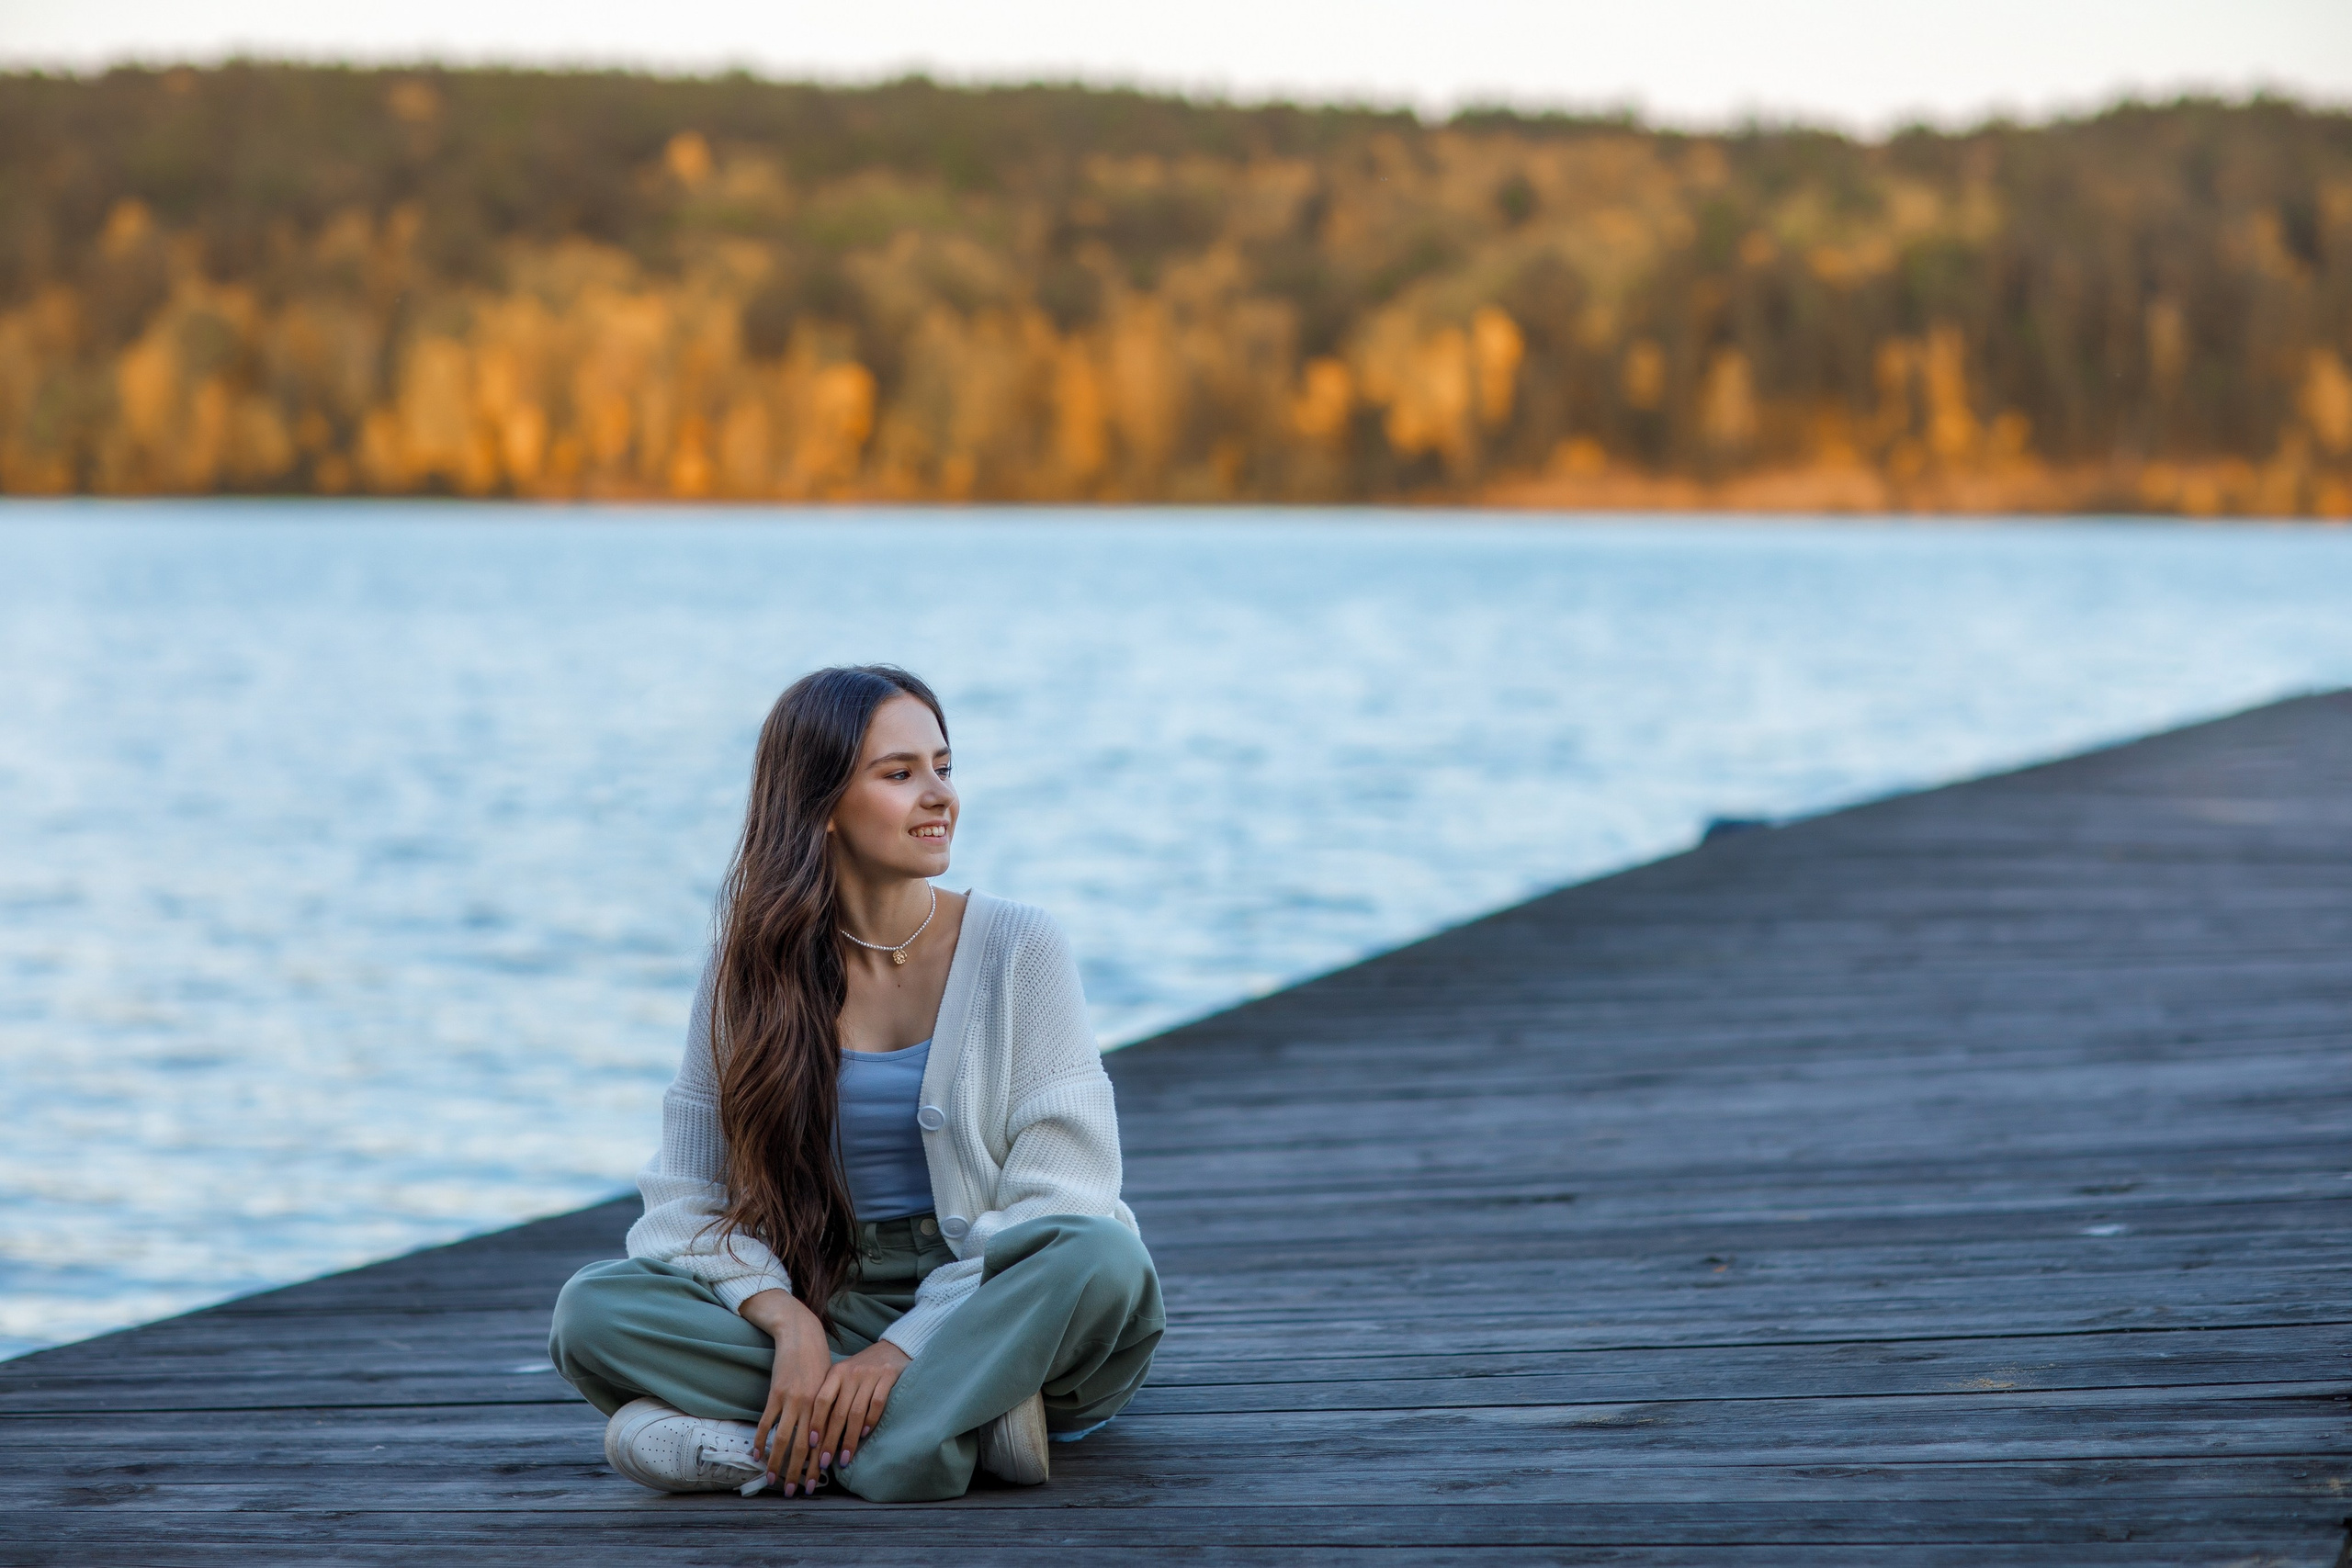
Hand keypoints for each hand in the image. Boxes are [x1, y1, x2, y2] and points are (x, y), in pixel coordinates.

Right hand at [737, 1288, 830, 1493]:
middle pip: (804, 1446)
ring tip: (772, 1480)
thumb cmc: (819, 1361)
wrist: (801, 1335)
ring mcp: (791, 1400)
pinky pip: (766, 1422)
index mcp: (826, 1405)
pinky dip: (761, 1440)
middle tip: (795, 1492)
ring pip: (783, 1439)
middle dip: (799, 1472)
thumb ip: (827, 1410)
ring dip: (776, 1463)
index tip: (815, 1483)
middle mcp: (810, 1406)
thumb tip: (824, 1436)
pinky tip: (757, 1454)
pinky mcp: (775, 1394)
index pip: (822, 1442)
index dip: (818, 1464)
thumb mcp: (829, 1385)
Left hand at [804, 1340, 909, 1487]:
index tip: (811, 1444)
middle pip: (838, 1412)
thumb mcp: (843, 1376)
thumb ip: (832, 1397)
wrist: (892, 1348)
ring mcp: (869, 1375)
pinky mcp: (888, 1377)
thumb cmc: (862, 1369)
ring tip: (845, 1458)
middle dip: (830, 1439)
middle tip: (825, 1462)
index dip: (816, 1423)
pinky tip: (865, 1435)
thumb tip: (815, 1433)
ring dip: (850, 1438)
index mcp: (836, 1373)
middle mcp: (850, 1373)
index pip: (821, 1400)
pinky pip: (876, 1404)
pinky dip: (870, 1421)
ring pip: (856, 1412)